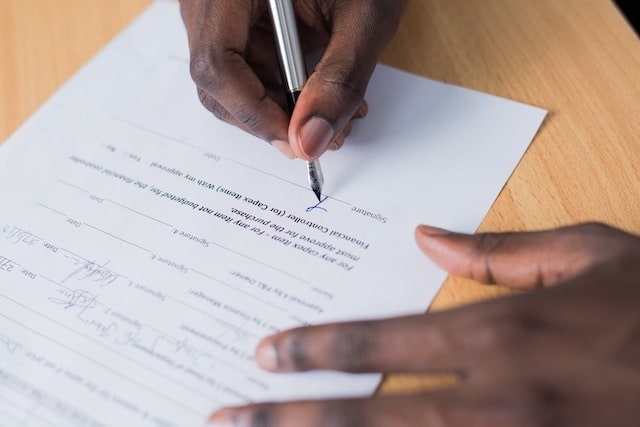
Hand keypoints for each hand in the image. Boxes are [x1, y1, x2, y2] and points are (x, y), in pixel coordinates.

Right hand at [178, 0, 405, 158]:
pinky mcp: (238, 21)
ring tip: (334, 114)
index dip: (254, 113)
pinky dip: (283, 91)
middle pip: (217, 78)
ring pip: (232, 80)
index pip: (216, 63)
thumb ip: (340, 80)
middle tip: (319, 136)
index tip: (297, 141)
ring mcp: (221, 9)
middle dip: (269, 117)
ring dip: (281, 108)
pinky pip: (248, 68)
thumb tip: (310, 141)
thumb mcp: (365, 18)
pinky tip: (321, 93)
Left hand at [208, 222, 639, 425]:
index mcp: (503, 331)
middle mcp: (498, 396)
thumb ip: (498, 249)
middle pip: (369, 415)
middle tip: (227, 414)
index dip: (316, 349)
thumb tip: (427, 236)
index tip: (265, 355)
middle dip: (290, 418)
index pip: (380, 340)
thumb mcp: (586, 253)